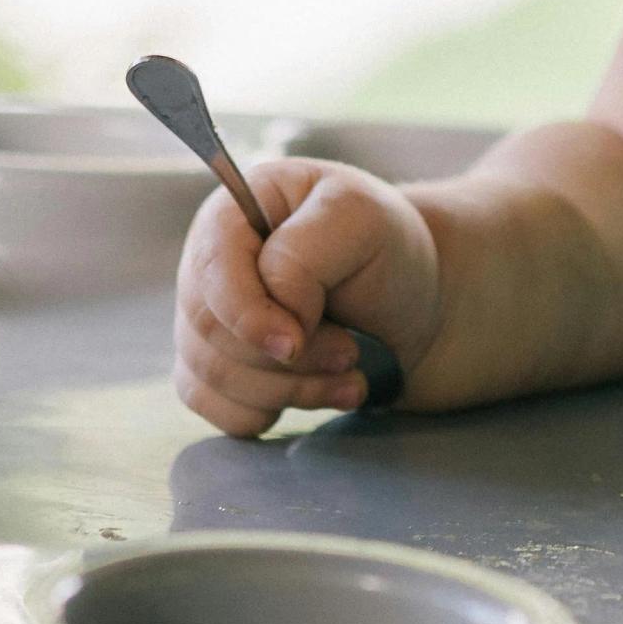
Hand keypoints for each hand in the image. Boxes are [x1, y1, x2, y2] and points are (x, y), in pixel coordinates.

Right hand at [170, 157, 439, 436]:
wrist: (414, 306)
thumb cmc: (387, 251)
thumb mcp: (360, 222)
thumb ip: (302, 257)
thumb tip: (272, 315)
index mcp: (235, 211)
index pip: (211, 269)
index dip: (246, 314)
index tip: (295, 343)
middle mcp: (210, 263)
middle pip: (208, 329)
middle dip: (285, 357)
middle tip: (350, 352)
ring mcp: (209, 318)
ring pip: (212, 375)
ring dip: (289, 389)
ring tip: (350, 374)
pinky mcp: (220, 366)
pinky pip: (212, 405)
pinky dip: (267, 412)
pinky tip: (317, 395)